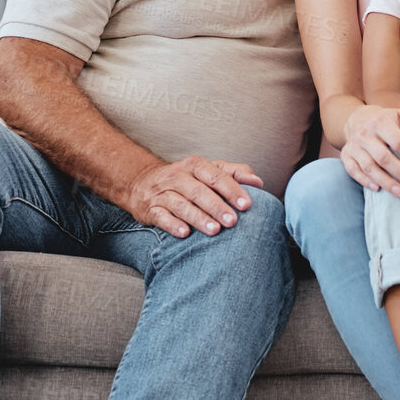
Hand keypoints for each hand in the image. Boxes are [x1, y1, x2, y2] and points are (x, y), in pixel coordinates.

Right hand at [125, 155, 263, 238]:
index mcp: (195, 166)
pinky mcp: (150, 209)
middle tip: (233, 221)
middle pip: (198, 191)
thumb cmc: (185, 179)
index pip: (215, 176)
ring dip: (198, 218)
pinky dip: (172, 224)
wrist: (141, 182)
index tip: (247, 205)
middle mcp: (177, 177)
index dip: (231, 190)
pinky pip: (160, 217)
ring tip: (215, 231)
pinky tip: (184, 233)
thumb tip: (258, 182)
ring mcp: (162, 193)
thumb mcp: (207, 171)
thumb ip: (234, 173)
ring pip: (181, 205)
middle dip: (217, 207)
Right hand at [341, 105, 399, 195]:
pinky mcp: (346, 156)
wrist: (358, 119)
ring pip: (369, 167)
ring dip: (386, 182)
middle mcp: (365, 134)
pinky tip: (378, 189)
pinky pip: (353, 171)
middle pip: (384, 158)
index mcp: (381, 122)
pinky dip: (365, 181)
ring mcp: (354, 146)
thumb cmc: (388, 121)